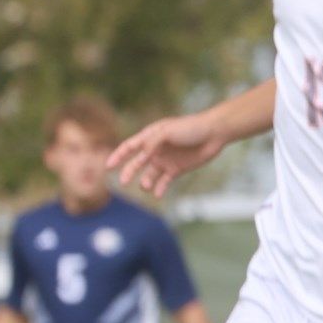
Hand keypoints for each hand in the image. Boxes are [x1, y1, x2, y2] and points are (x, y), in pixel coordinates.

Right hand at [109, 112, 226, 198]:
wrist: (213, 134)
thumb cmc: (190, 128)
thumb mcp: (168, 131)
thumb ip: (153, 142)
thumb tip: (142, 154)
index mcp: (150, 136)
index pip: (129, 147)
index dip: (118, 156)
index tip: (108, 167)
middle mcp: (155, 149)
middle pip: (136, 163)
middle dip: (128, 172)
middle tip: (123, 182)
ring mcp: (165, 160)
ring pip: (149, 174)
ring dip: (145, 181)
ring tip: (146, 186)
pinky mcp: (176, 169)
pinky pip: (164, 181)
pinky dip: (159, 188)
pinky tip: (156, 194)